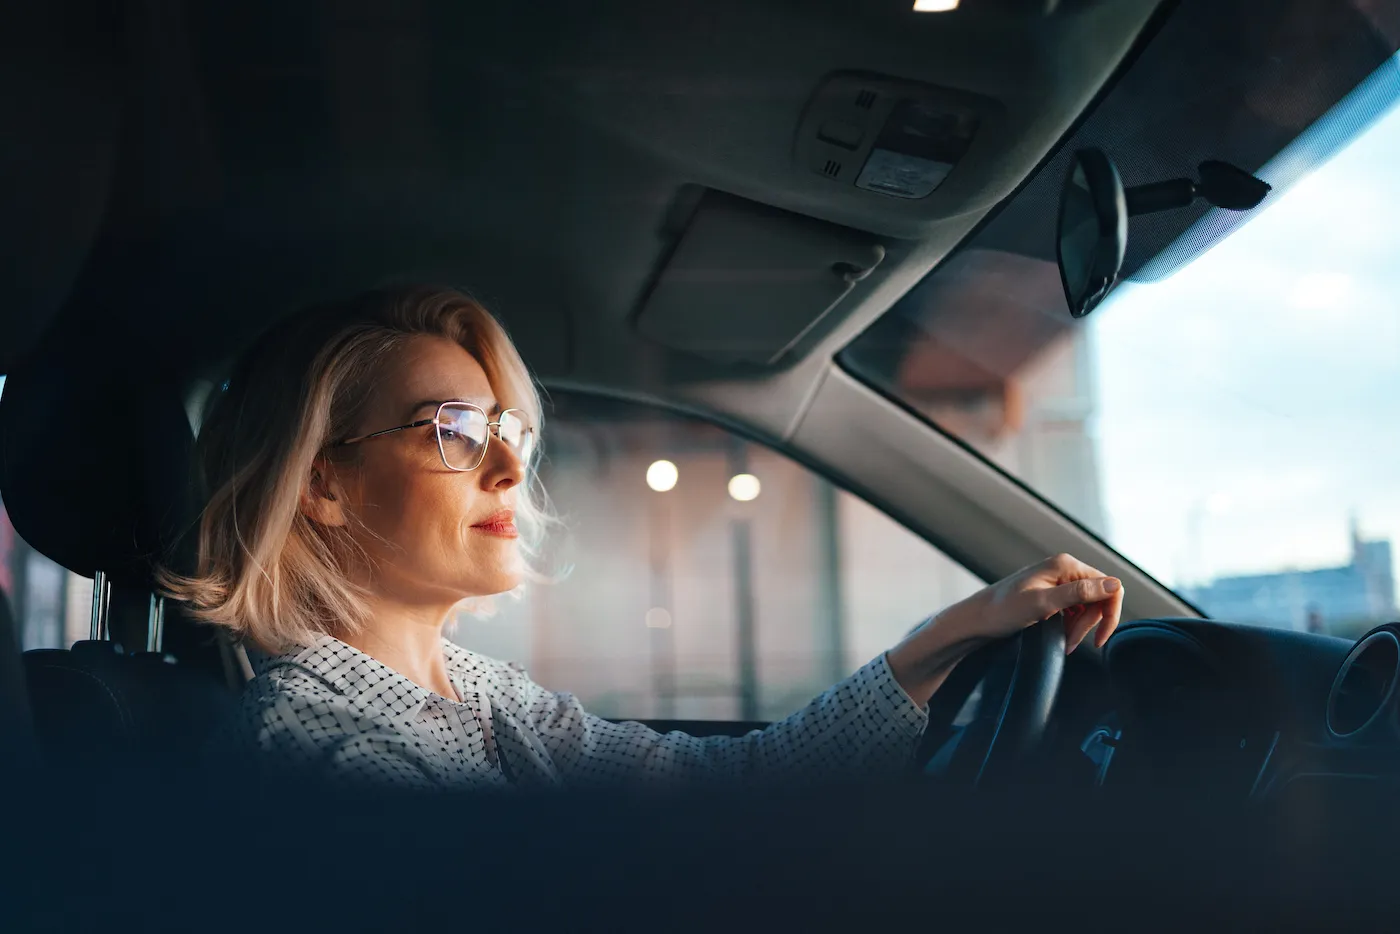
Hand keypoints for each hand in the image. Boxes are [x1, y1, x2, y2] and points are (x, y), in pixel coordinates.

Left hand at [886, 554, 1124, 704]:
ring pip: (1088, 607)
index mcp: (1065, 565)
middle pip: (1099, 598)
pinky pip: (1075, 610)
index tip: (1098, 638)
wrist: (978, 620)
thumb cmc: (1003, 610)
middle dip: (1090, 624)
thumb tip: (1113, 585)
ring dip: (1080, 628)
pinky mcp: (1052, 594)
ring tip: (1064, 642)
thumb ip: (1079, 593)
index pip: (1110, 586)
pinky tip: (1061, 636)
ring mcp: (1058, 581)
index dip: (1110, 614)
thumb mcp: (1043, 604)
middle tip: (1071, 641)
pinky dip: (1072, 626)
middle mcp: (1064, 569)